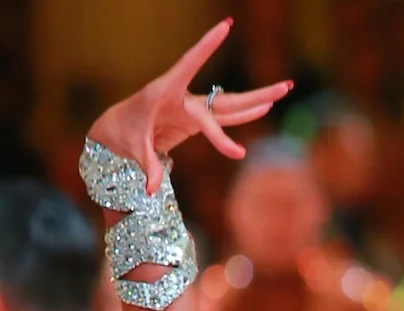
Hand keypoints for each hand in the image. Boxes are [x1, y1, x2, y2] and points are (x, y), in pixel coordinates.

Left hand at [88, 20, 291, 197]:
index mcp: (165, 91)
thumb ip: (147, 166)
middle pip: (225, 98)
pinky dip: (244, 115)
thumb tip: (153, 190)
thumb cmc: (123, 133)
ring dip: (256, 101)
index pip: (190, 64)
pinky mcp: (194, 120)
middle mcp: (183, 96)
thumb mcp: (133, 148)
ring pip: (230, 106)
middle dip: (254, 95)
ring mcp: (192, 108)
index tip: (224, 27)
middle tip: (284, 86)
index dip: (206, 47)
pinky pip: (223, 119)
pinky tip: (264, 108)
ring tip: (282, 91)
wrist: (119, 131)